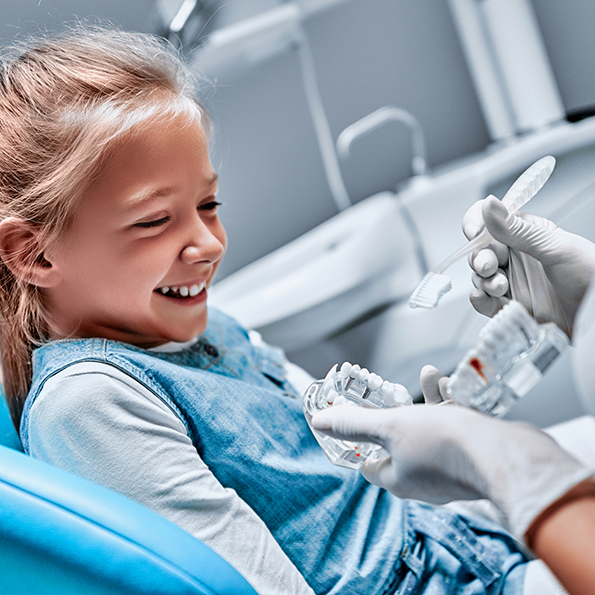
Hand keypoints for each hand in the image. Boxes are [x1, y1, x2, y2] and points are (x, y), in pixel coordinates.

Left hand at [311, 399, 591, 542]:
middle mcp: (423, 479)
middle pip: (400, 443)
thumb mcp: (390, 426)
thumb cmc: (445, 444)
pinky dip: (451, 406)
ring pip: (430, 430)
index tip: (358, 418)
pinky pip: (456, 429)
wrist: (507, 455)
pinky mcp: (474, 457)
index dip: (360, 441)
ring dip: (427, 402)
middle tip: (394, 392)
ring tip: (428, 377)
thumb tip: (318, 421)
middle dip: (398, 412)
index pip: (368, 464)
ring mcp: (450, 469)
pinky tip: (451, 385)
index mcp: (398, 479)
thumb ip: (355, 424)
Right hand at [463, 195, 594, 336]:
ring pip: (480, 277)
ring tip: (501, 286)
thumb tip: (489, 204)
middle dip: (480, 258)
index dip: (476, 224)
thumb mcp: (554, 247)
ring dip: (484, 281)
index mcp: (524, 233)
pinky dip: (479, 300)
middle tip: (490, 266)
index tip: (476, 233)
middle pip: (479, 251)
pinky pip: (484, 301)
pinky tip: (484, 297)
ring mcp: (511, 281)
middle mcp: (514, 256)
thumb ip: (517, 230)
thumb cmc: (589, 273)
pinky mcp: (509, 305)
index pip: (489, 221)